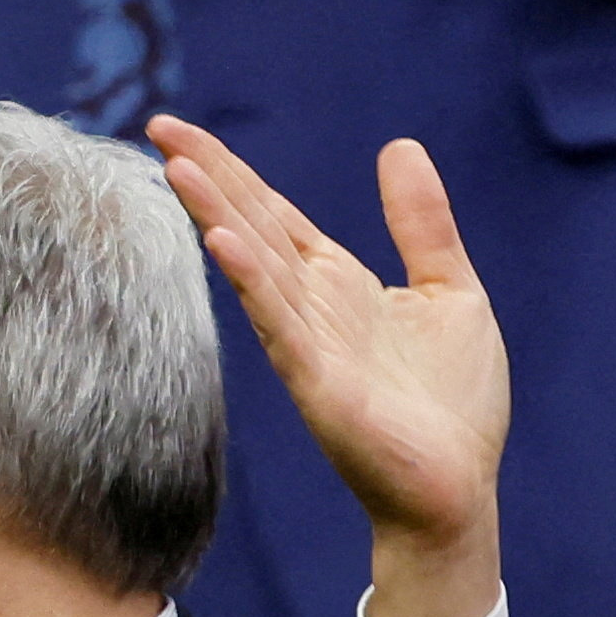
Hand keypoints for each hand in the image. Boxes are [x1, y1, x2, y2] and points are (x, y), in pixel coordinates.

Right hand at [150, 115, 506, 616]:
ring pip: (254, 266)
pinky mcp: (318, 383)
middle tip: (158, 125)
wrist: (457, 491)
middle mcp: (311, 307)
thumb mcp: (452, 291)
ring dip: (216, 216)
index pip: (271, 213)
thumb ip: (422, 224)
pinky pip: (279, 324)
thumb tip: (397, 145)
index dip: (230, 169)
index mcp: (337, 283)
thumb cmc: (455, 405)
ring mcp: (308, 344)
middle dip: (207, 176)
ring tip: (177, 167)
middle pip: (250, 225)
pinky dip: (251, 283)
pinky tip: (223, 243)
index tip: (181, 131)